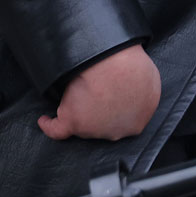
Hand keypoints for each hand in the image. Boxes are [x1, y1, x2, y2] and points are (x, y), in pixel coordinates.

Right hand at [39, 44, 160, 140]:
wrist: (113, 65)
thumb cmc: (134, 66)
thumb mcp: (150, 78)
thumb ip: (142, 90)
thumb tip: (133, 88)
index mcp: (138, 121)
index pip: (126, 118)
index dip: (119, 106)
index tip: (113, 97)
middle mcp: (117, 131)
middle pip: (105, 123)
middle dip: (101, 110)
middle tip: (96, 89)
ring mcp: (94, 130)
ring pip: (84, 123)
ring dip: (80, 109)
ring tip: (78, 89)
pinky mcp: (73, 123)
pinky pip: (57, 130)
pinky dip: (49, 125)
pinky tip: (45, 120)